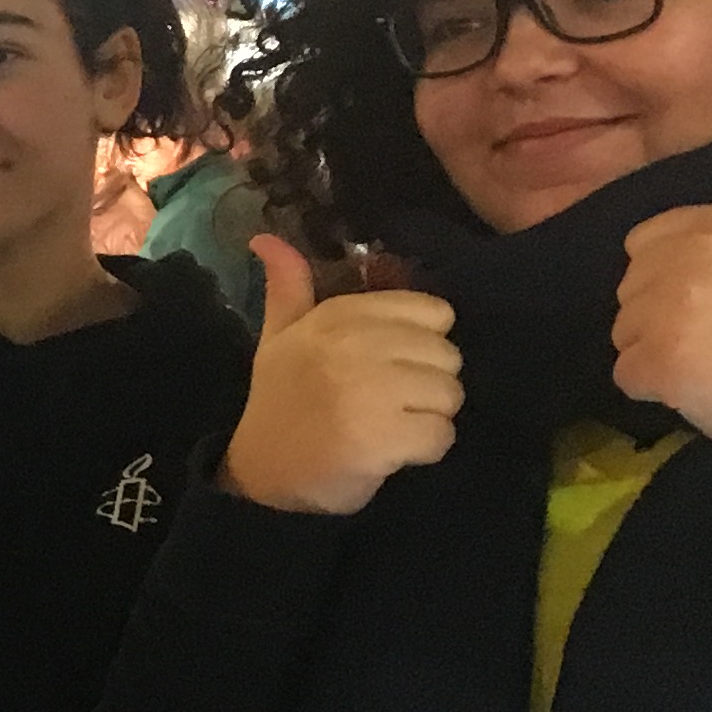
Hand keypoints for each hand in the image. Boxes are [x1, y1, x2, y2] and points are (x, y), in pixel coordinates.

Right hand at [219, 235, 462, 513]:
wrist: (261, 476)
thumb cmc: (280, 403)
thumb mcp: (279, 339)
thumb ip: (287, 287)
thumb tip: (266, 236)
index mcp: (337, 316)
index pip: (432, 313)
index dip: (418, 345)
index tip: (385, 367)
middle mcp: (354, 345)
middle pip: (447, 356)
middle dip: (427, 385)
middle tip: (386, 404)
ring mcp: (369, 391)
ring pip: (449, 396)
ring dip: (428, 418)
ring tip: (389, 428)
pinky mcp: (382, 437)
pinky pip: (442, 436)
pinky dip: (425, 451)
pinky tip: (391, 453)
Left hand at [612, 128, 711, 443]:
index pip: (646, 245)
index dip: (672, 279)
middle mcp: (689, 253)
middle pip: (630, 289)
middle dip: (660, 316)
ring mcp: (670, 305)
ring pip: (624, 332)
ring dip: (656, 354)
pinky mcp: (657, 358)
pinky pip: (627, 374)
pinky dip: (653, 390)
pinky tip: (697, 391)